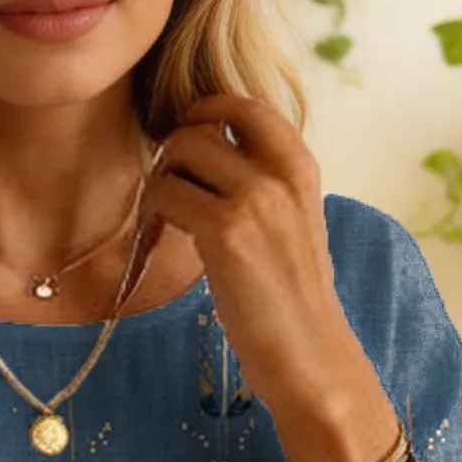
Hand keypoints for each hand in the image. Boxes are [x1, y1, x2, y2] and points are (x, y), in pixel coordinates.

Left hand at [138, 92, 376, 430]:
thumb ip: (262, 188)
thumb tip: (207, 160)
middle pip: (202, 123)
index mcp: (301, 167)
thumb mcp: (290, 227)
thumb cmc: (290, 303)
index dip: (205, 114)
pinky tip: (159, 240)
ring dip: (159, 182)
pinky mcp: (225, 230)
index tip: (187, 146)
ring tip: (163, 220)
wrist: (309, 357)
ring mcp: (255, 198)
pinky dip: (152, 213)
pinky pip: (165, 193)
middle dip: (173, 153)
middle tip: (168, 194)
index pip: (245, 104)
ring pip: (179, 151)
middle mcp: (281, 172)